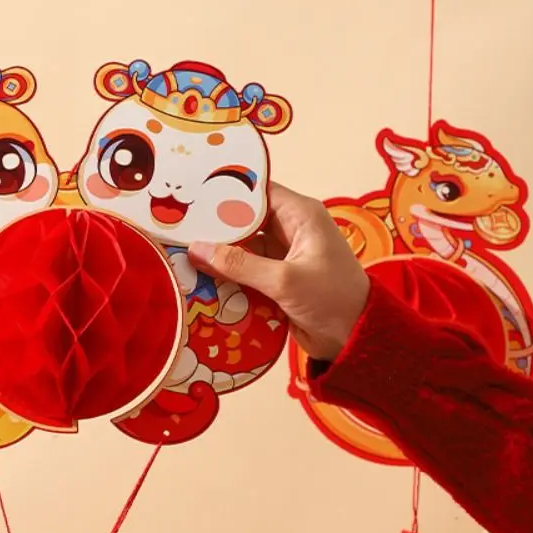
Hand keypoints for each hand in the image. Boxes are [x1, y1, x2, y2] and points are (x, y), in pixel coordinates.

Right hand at [188, 182, 369, 361]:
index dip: (227, 192)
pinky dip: (226, 275)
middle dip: (215, 227)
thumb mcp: (284, 280)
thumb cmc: (331, 300)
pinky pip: (244, 271)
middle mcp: (291, 230)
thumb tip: (196, 249)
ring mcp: (282, 257)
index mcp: (301, 215)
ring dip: (218, 254)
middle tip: (178, 227)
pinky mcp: (276, 280)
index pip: (258, 192)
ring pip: (242, 248)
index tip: (193, 195)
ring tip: (180, 251)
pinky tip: (199, 276)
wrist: (355, 339)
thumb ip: (240, 264)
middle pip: (245, 220)